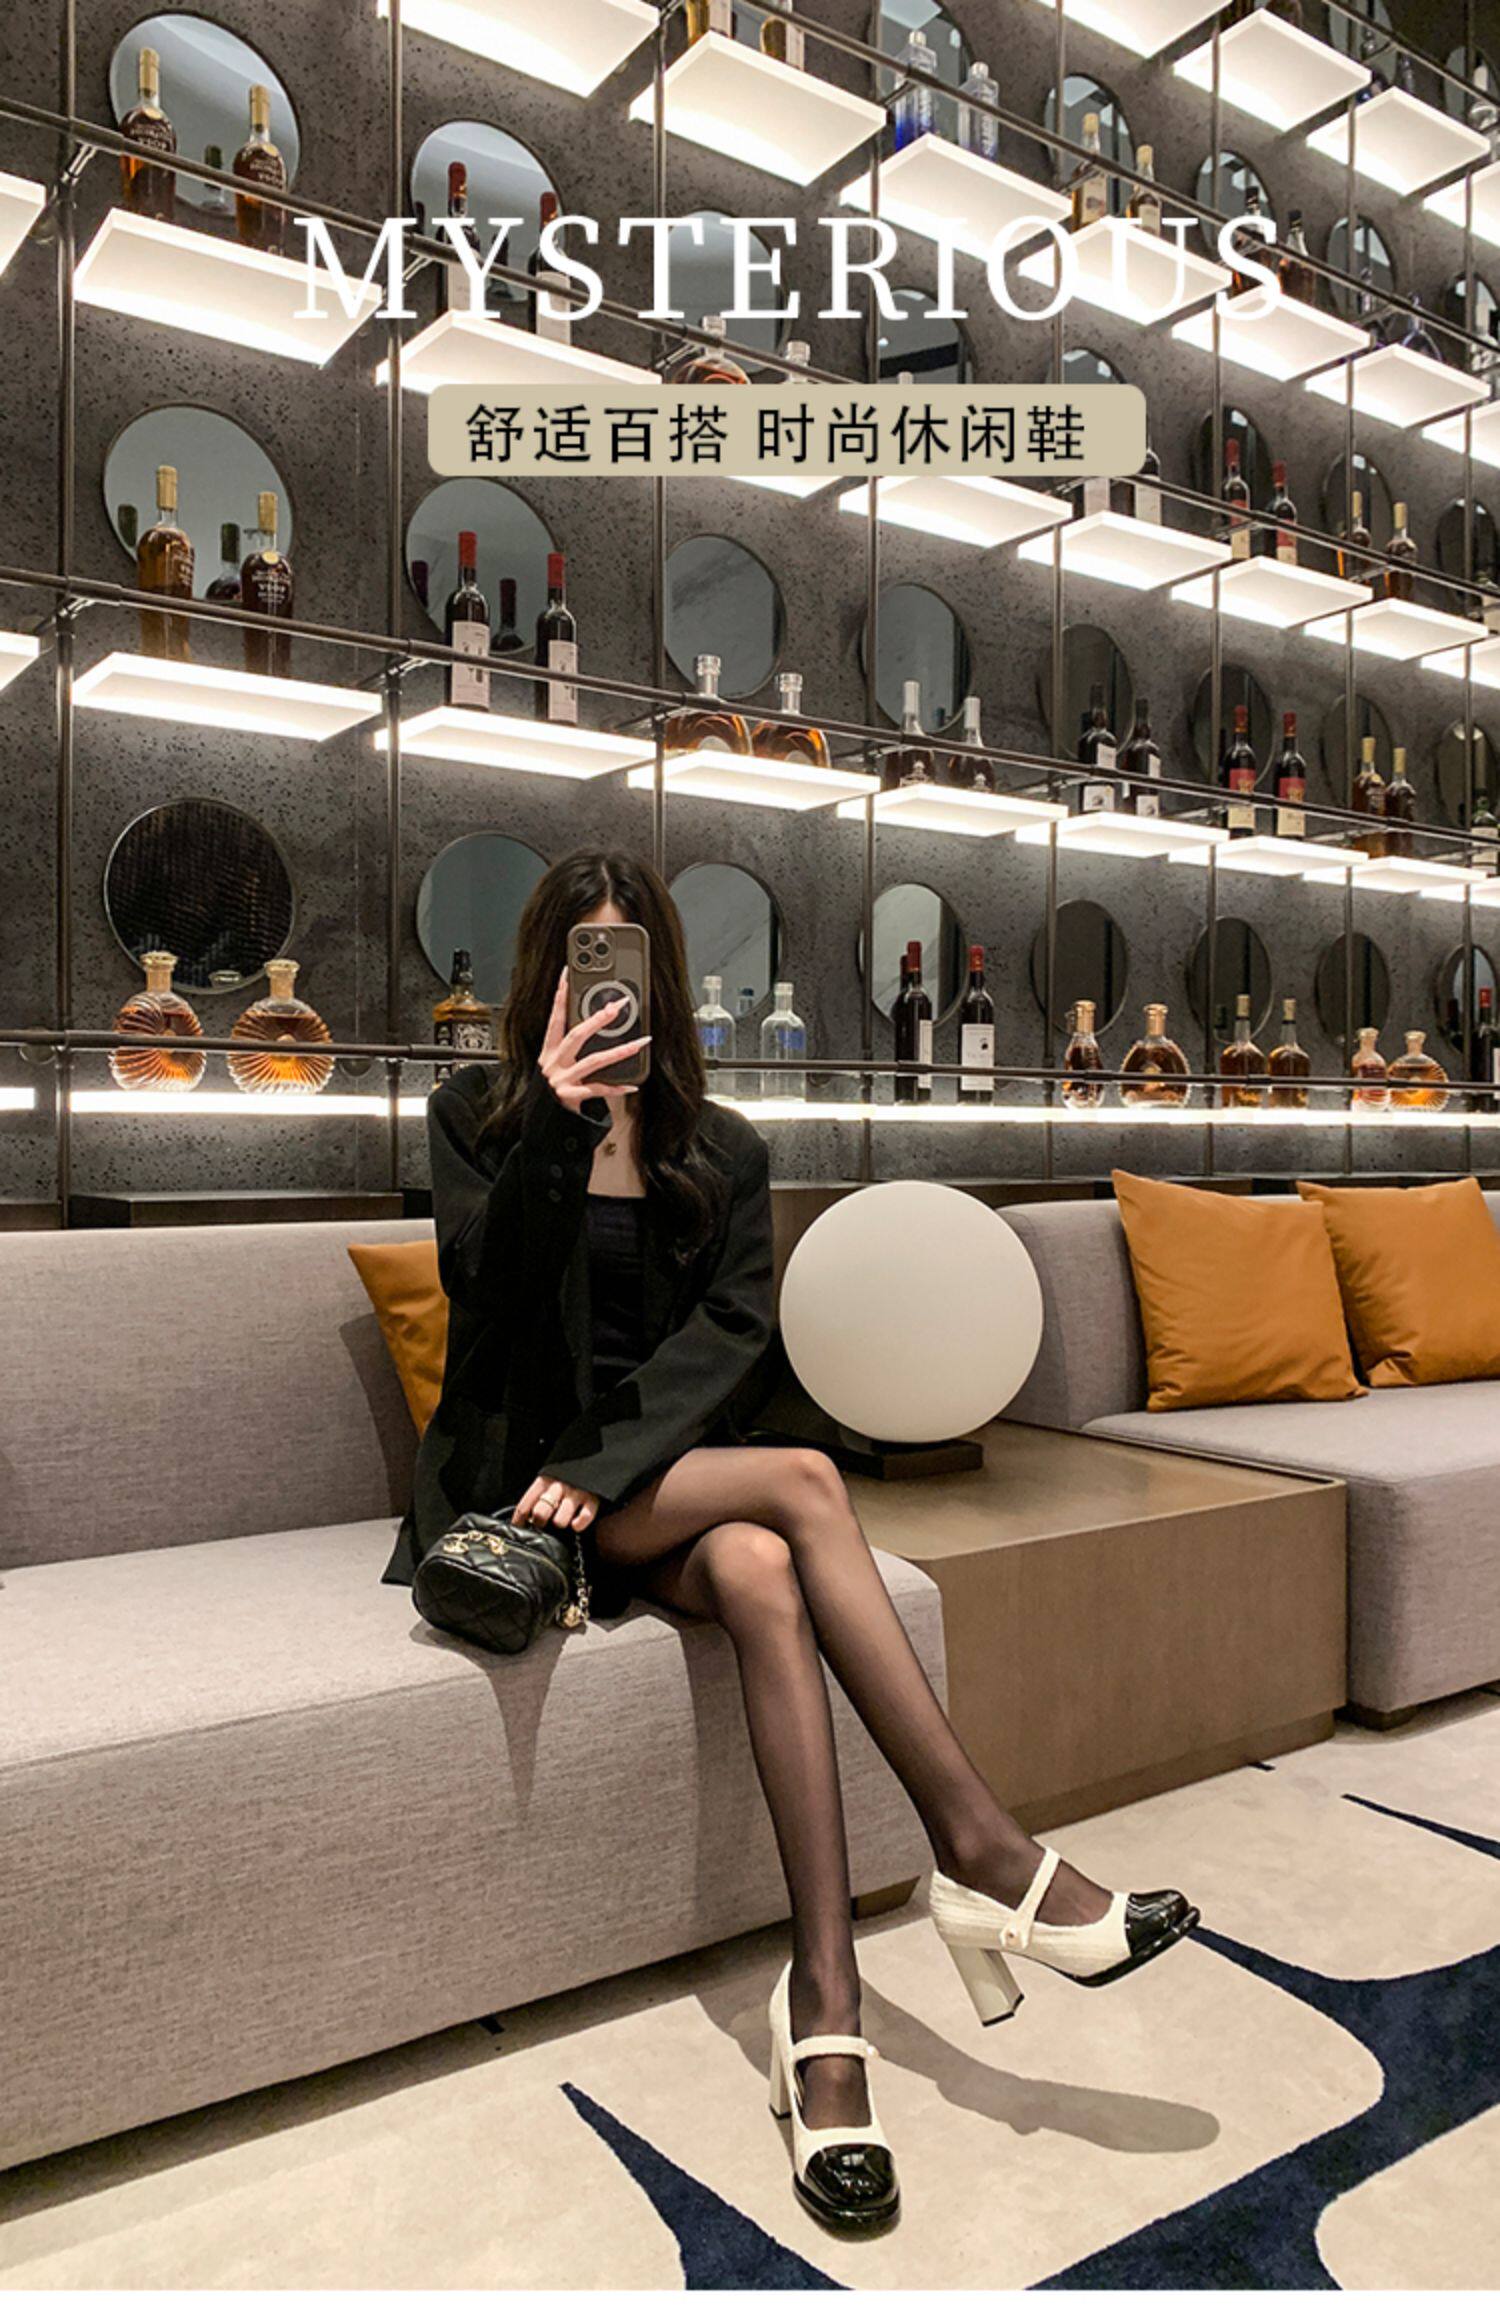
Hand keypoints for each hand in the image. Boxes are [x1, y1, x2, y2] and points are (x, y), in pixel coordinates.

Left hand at [515, 1474, 599, 1532]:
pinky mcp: (592, 1500)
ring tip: (562, 1521)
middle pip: (540, 1514)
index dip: (519, 1521)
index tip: (519, 1528)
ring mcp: (575, 1493)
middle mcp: (558, 1486)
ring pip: (560, 1521)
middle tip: (543, 1524)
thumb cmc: (566, 1474)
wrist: (591, 1458)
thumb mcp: (548, 1478)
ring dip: (560, 1523)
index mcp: (544, 1481)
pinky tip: (576, 1523)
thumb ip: (537, 1495)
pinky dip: (578, 1524)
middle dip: (539, 1522)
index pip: (524, 1506)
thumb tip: (525, 1518)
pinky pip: (583, 1519)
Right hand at [540, 968, 649, 1115]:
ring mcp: (561, 1079)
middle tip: (616, 1007)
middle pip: (576, 1036)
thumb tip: (597, 1021)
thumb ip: (570, 1045)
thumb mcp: (557, 1063)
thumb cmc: (555, 1087)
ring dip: (618, 1052)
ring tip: (639, 1043)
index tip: (567, 974)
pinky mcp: (571, 1096)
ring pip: (593, 1061)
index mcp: (548, 1050)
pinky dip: (616, 1087)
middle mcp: (553, 1062)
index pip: (555, 1017)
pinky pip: (598, 1089)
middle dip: (597, 1020)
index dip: (560, 995)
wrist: (544, 1120)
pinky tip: (631, 1085)